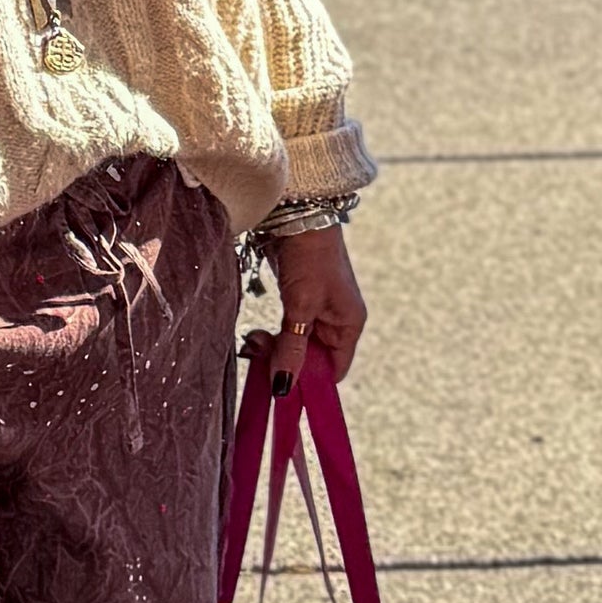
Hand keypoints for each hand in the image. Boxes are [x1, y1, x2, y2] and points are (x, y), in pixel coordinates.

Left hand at [262, 224, 366, 388]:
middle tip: (257, 357)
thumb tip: (283, 388)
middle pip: (311, 360)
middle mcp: (336, 321)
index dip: (309, 383)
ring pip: (295, 346)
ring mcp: (317, 311)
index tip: (281, 387)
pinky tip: (255, 335)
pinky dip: (272, 337)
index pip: (333, 371)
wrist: (298, 214)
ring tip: (253, 342)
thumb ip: (293, 348)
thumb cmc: (310, 257)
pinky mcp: (299, 301)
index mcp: (348, 325)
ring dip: (274, 350)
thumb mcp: (300, 306)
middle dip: (284, 363)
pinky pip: (286, 331)